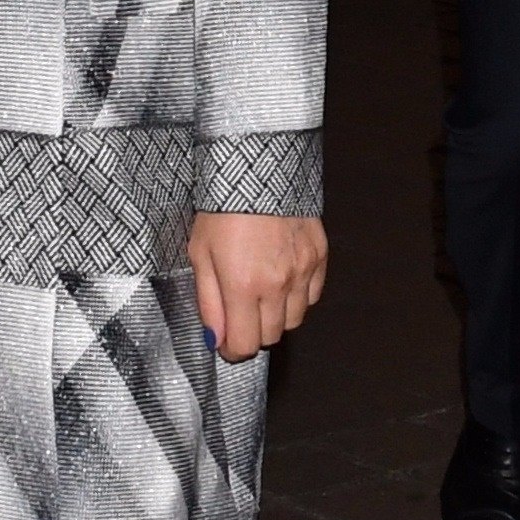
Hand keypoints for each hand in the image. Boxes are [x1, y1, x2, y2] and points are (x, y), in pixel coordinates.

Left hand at [189, 211, 328, 360]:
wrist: (257, 168)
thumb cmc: (220, 210)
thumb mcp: (199, 254)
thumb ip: (209, 302)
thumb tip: (215, 340)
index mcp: (242, 286)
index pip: (245, 345)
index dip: (233, 350)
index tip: (226, 343)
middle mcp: (277, 285)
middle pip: (271, 337)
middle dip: (252, 333)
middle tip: (239, 315)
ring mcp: (302, 271)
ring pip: (294, 320)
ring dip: (276, 317)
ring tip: (260, 295)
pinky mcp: (319, 256)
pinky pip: (312, 296)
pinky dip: (298, 296)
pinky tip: (282, 280)